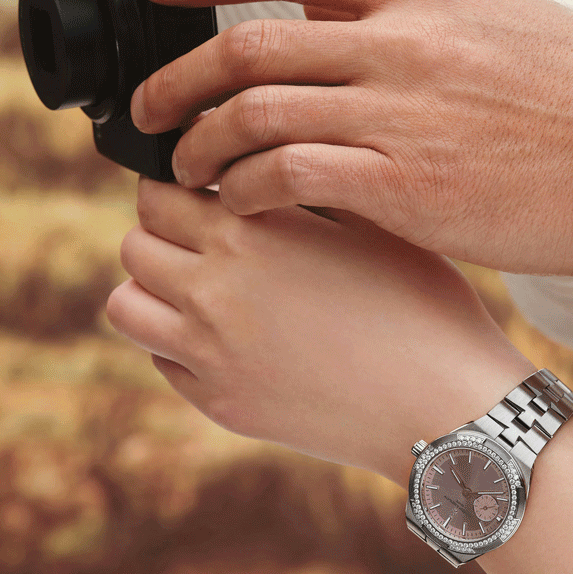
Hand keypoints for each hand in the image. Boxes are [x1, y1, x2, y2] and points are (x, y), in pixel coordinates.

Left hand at [106, 178, 535, 487]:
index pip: (160, 189)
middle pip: (135, 242)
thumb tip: (262, 168)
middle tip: (207, 234)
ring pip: (127, 305)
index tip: (206, 189)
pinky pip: (162, 361)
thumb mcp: (373, 223)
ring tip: (204, 286)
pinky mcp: (221, 404)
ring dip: (154, 286)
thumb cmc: (426, 307)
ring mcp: (210, 355)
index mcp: (252, 234)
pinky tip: (232, 337)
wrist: (445, 405)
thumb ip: (302, 190)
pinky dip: (178, 342)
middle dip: (163, 230)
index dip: (181, 182)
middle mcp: (215, 291)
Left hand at [131, 0, 572, 302]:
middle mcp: (405, 40)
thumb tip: (354, 27)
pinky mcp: (406, 186)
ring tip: (183, 171)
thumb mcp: (507, 27)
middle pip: (249, 46)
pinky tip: (237, 205)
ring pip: (255, 115)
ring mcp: (402, 112)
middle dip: (177, 79)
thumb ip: (424, 22)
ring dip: (201, 144)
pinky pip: (289, 177)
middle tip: (147, 111)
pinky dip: (246, 189)